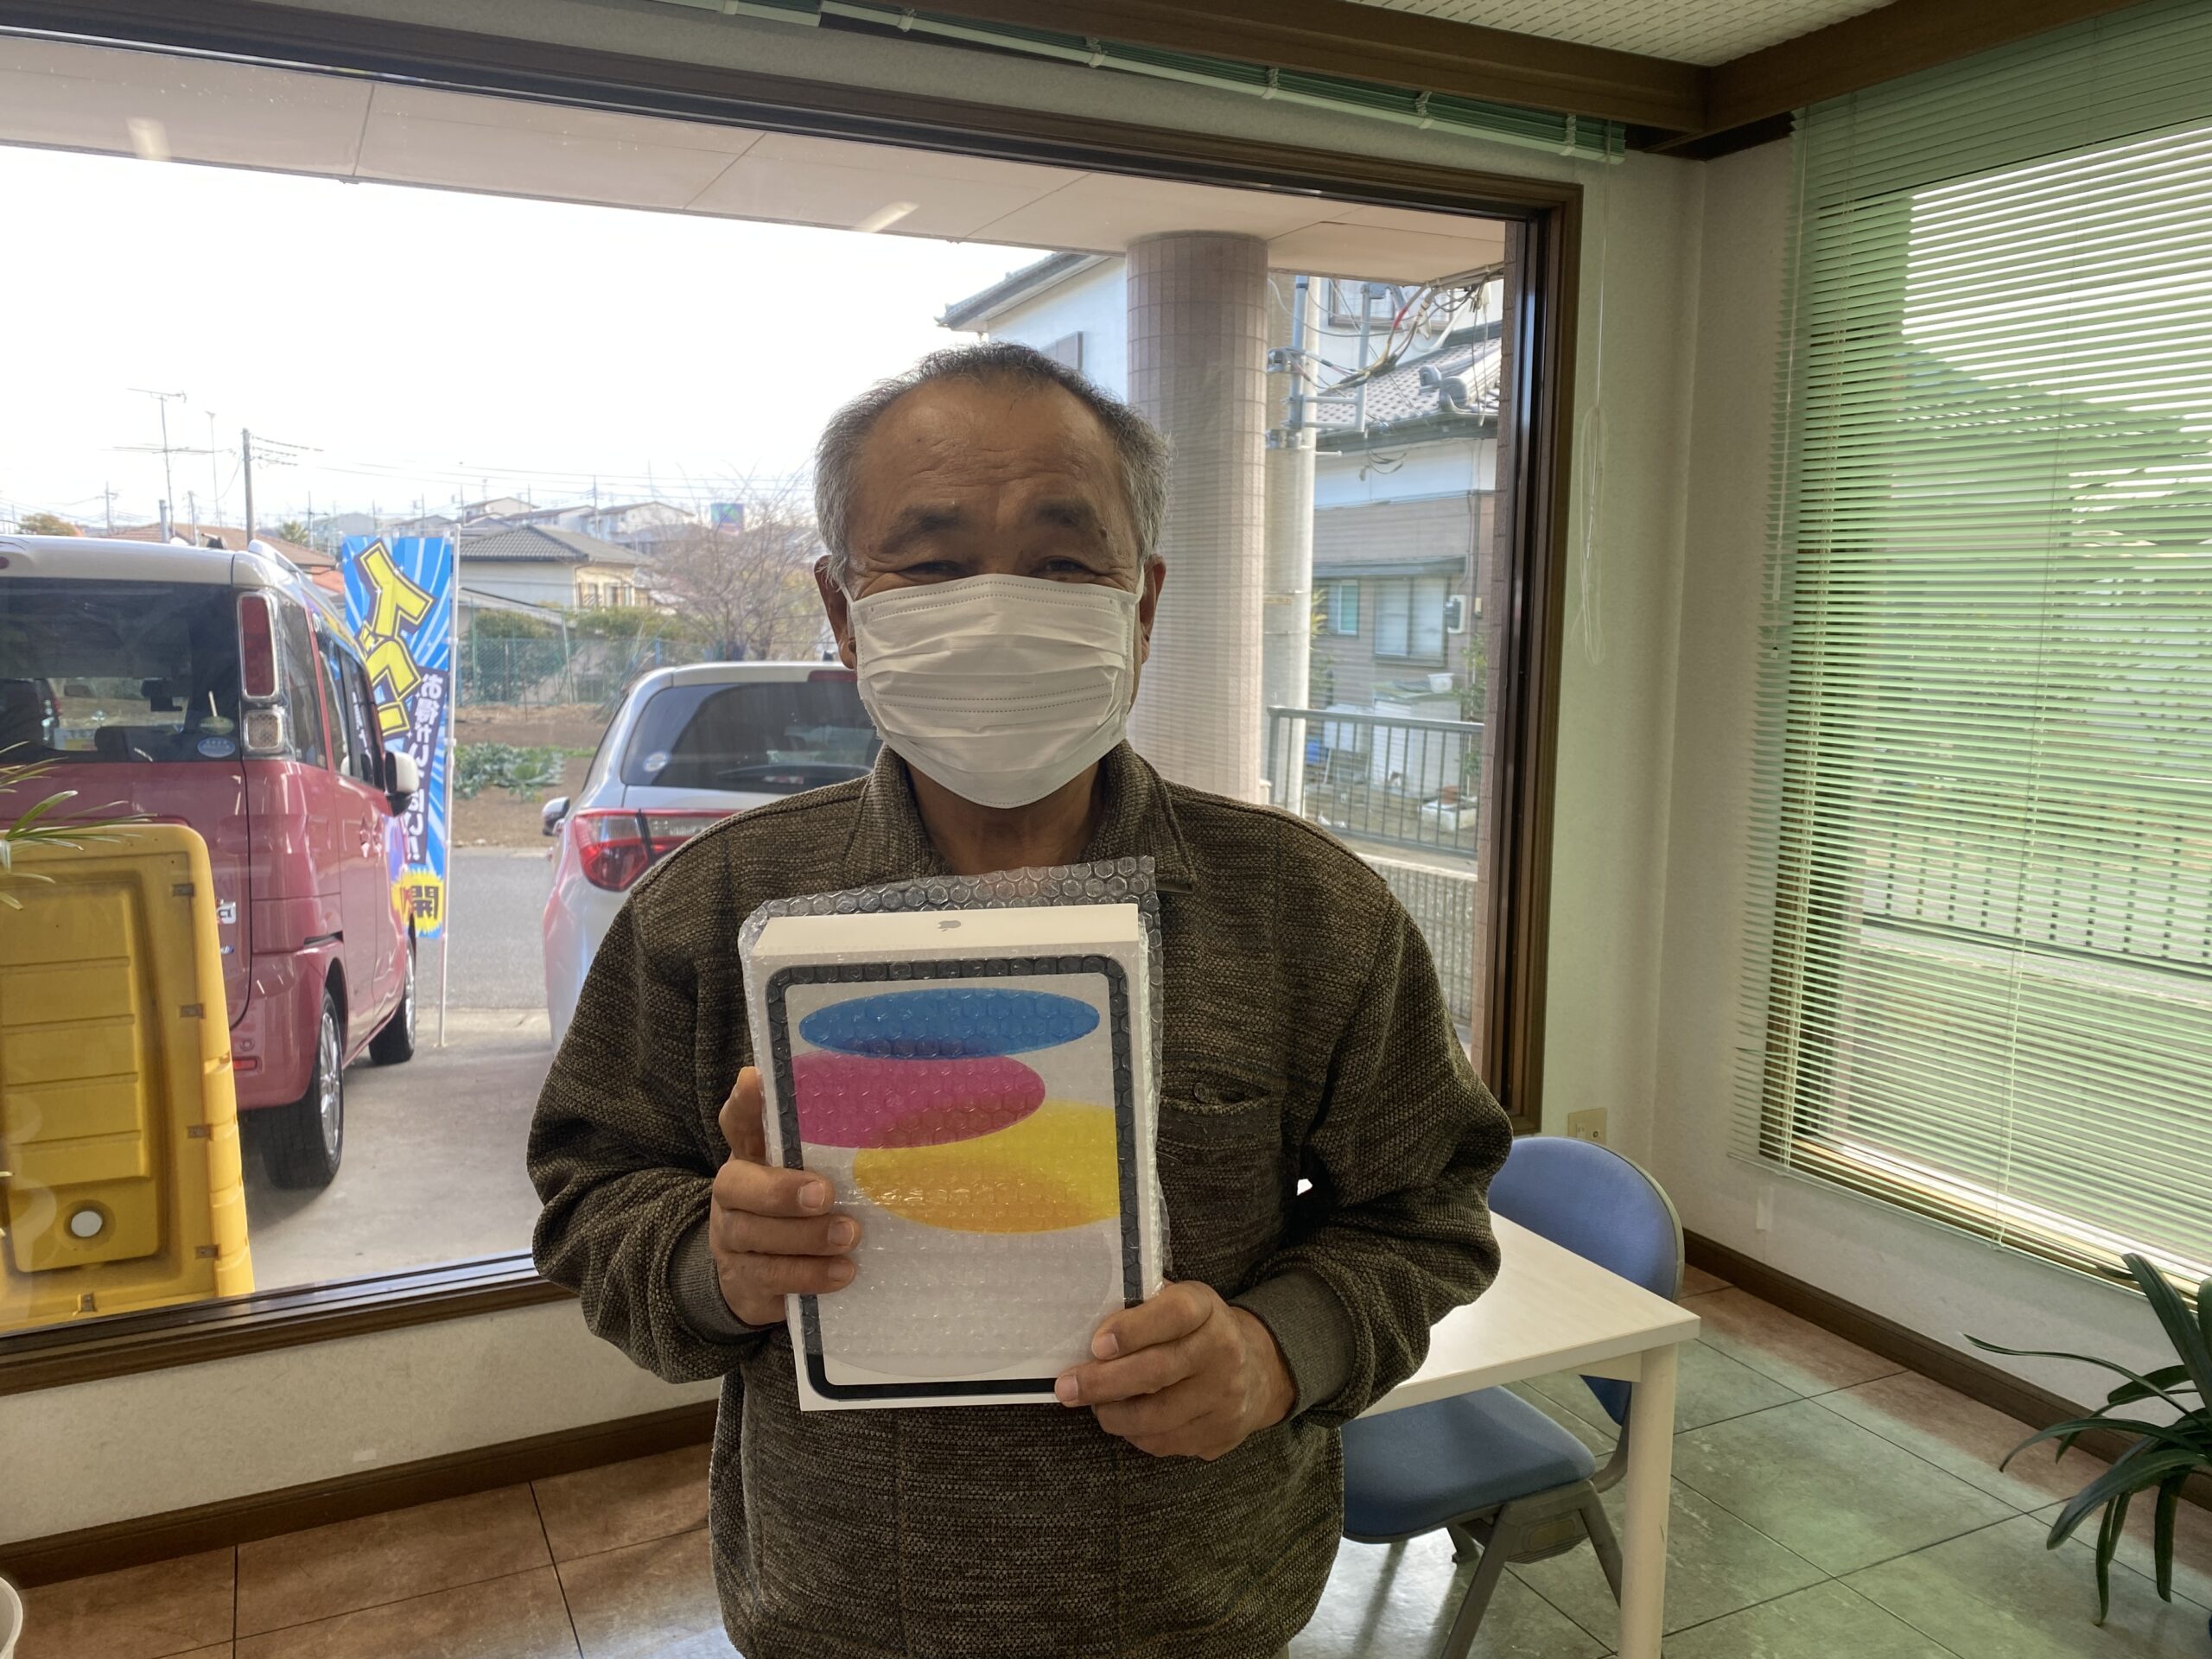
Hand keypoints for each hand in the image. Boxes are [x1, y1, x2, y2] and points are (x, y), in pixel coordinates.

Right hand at [710, 1066, 858, 1325]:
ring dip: (804, 1238)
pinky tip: (842, 1272)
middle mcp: (731, 1197)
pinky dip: (808, 1276)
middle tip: (825, 1194)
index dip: (745, 1103)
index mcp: (749, 1157)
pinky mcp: (744, 1284)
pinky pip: (769, 1281)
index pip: (737, 1122)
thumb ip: (825, 1145)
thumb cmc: (798, 1212)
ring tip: (848, 1236)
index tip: (757, 1080)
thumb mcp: (809, 1175)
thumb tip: (868, 1097)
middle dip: (780, 1192)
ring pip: (753, 1237)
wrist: (757, 1278)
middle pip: (737, 1187)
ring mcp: (731, 1243)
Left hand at [1054, 1281, 1295, 1460]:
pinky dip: (1135, 1434)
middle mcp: (1223, 1353)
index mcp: (1207, 1310)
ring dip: (1113, 1414)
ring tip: (1092, 1405)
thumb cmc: (1199, 1331)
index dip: (1133, 1330)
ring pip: (1157, 1416)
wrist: (1259, 1371)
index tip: (1096, 1344)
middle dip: (1104, 1382)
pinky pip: (1165, 1442)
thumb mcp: (1180, 1302)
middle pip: (1157, 1372)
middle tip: (1067, 1387)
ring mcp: (1225, 1399)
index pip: (1173, 1315)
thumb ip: (1144, 1306)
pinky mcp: (1220, 1434)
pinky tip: (1123, 1420)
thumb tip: (1085, 1321)